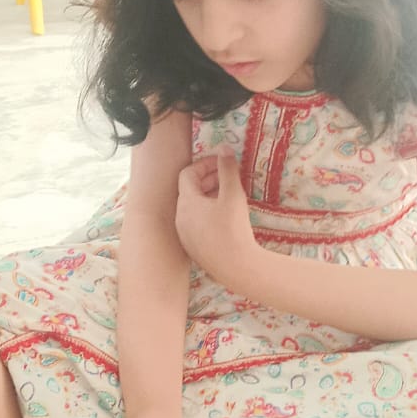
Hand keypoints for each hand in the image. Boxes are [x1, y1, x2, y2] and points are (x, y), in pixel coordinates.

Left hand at [174, 151, 255, 287]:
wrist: (237, 269)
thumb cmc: (234, 229)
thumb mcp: (233, 195)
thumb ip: (228, 169)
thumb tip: (224, 148)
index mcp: (186, 203)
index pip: (188, 174)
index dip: (205, 165)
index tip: (222, 164)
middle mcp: (180, 218)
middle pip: (189, 190)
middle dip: (209, 180)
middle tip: (228, 177)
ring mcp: (184, 235)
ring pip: (193, 208)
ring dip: (209, 197)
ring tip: (229, 195)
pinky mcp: (192, 248)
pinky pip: (196, 224)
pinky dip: (208, 214)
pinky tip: (226, 217)